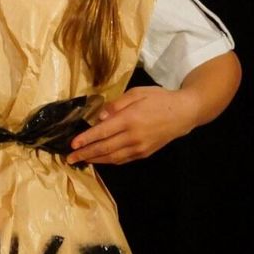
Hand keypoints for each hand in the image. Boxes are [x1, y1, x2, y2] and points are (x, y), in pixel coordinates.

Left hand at [65, 86, 199, 164]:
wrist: (184, 113)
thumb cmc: (159, 99)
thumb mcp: (137, 93)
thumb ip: (117, 104)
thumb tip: (99, 116)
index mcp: (130, 119)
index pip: (102, 132)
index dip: (85, 139)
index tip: (72, 144)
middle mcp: (133, 136)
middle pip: (104, 148)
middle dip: (85, 154)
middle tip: (69, 158)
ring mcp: (140, 147)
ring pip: (112, 157)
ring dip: (95, 160)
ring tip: (81, 160)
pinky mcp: (145, 153)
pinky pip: (123, 159)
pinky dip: (109, 160)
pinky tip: (100, 159)